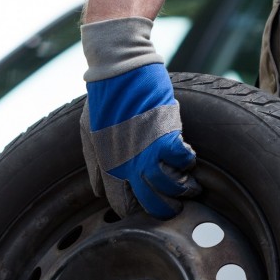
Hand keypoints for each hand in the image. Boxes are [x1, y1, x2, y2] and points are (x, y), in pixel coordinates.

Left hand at [80, 19, 199, 218]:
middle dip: (164, 209)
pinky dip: (188, 162)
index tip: (145, 206)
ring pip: (172, 186)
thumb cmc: (103, 99)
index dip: (134, 210)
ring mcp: (149, 152)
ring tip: (189, 187)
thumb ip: (95, 165)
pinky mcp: (167, 137)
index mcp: (109, 167)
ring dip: (183, 189)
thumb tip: (98, 191)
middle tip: (174, 207)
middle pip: (152, 203)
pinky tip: (187, 158)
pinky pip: (184, 161)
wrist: (118, 70)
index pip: (122, 204)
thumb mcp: (89, 134)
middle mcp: (129, 165)